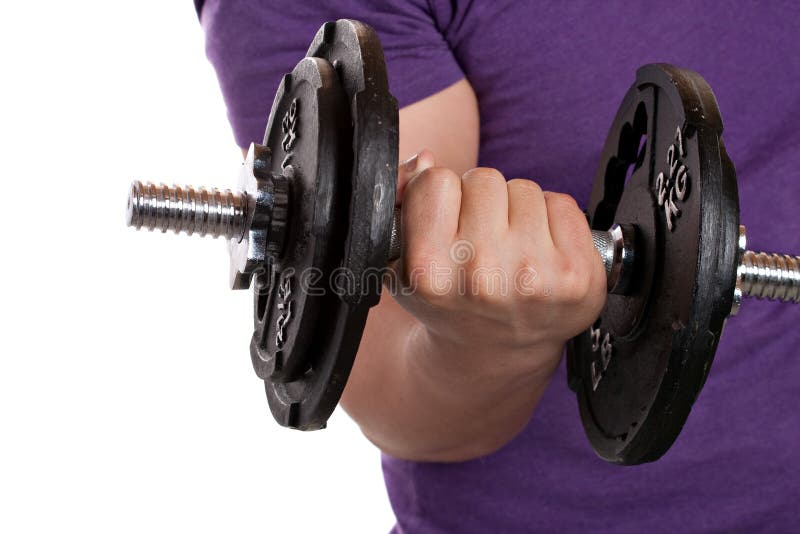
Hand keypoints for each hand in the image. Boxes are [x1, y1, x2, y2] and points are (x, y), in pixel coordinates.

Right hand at [392, 156, 606, 376]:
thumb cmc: (448, 300)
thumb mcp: (401, 262)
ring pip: (524, 189)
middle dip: (481, 202)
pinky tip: (540, 254)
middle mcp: (482, 276)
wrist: (493, 352)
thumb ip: (400, 201)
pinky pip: (564, 204)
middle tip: (481, 240)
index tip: (446, 224)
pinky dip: (553, 221)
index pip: (436, 181)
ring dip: (517, 211)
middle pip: (483, 179)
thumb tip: (425, 159)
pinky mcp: (576, 276)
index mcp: (430, 271)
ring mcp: (534, 276)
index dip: (440, 197)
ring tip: (510, 250)